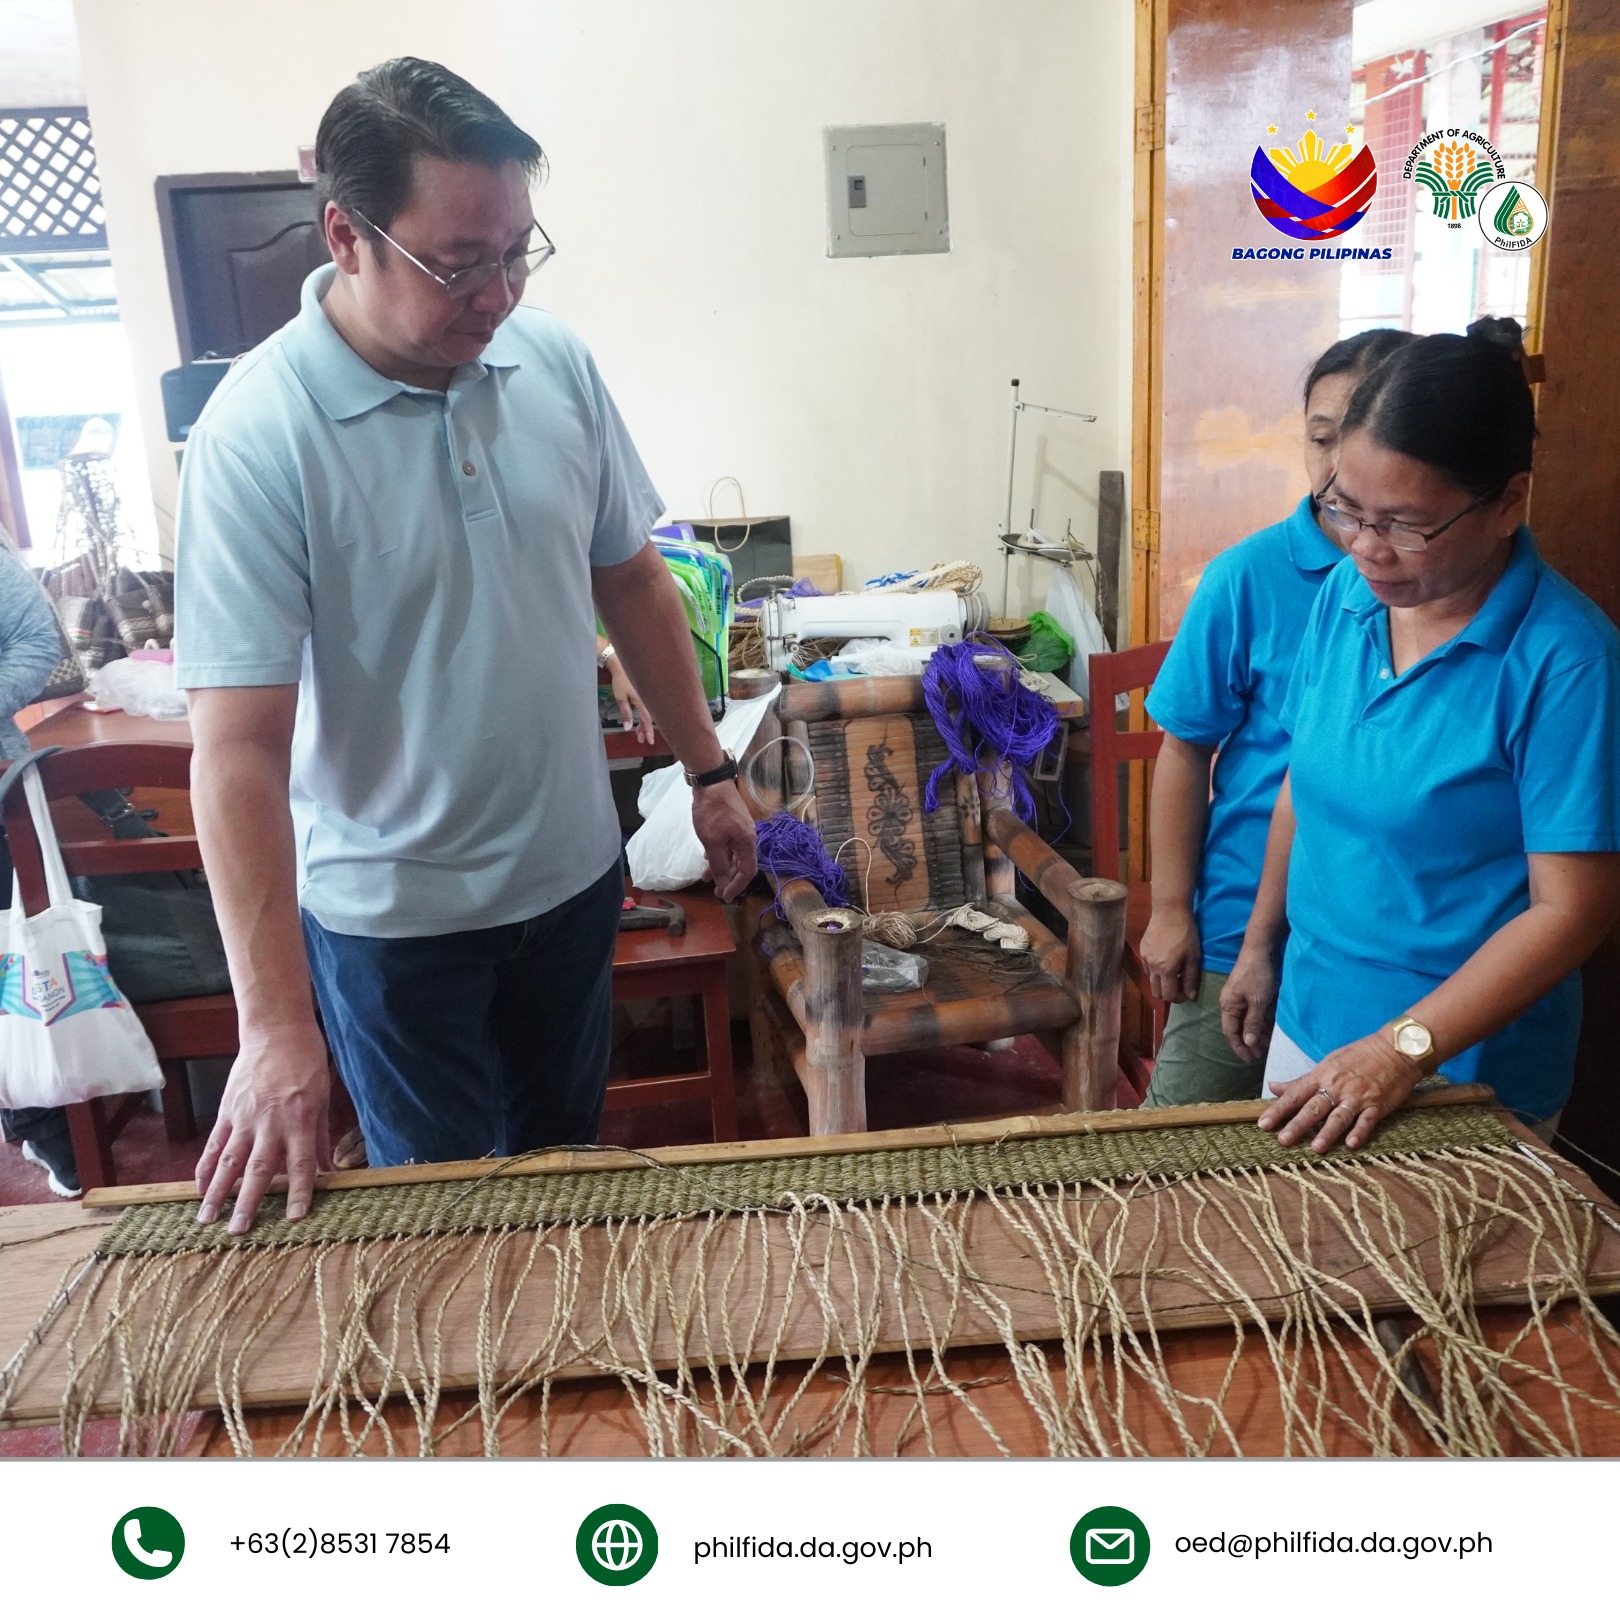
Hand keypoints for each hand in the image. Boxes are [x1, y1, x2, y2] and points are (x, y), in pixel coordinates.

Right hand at [195, 1026, 331, 1233]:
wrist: (277, 1031)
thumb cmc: (307, 1063)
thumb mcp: (323, 1097)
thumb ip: (321, 1137)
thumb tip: (327, 1172)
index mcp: (300, 1119)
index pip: (301, 1163)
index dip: (298, 1191)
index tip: (294, 1218)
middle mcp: (270, 1122)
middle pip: (258, 1169)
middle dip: (248, 1202)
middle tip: (238, 1231)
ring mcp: (244, 1117)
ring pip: (228, 1161)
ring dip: (216, 1193)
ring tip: (207, 1220)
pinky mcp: (227, 1111)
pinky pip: (214, 1144)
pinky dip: (205, 1168)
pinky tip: (198, 1188)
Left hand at [607, 657, 655, 746]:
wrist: (621, 665)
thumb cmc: (620, 681)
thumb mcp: (620, 698)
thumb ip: (626, 713)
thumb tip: (628, 728)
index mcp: (643, 701)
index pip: (648, 720)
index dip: (648, 731)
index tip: (649, 741)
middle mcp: (647, 700)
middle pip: (649, 719)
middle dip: (645, 730)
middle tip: (640, 740)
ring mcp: (646, 697)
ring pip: (648, 714)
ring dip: (643, 725)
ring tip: (638, 734)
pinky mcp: (644, 695)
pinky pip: (646, 709)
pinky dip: (643, 717)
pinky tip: (638, 722)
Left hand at [691, 780, 758, 900]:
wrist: (711, 781)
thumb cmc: (712, 812)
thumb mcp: (712, 842)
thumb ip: (719, 864)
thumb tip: (724, 883)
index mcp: (747, 843)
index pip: (748, 872)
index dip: (737, 886)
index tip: (725, 896)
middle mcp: (748, 838)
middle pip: (742, 865)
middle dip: (729, 879)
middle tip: (716, 891)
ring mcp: (741, 830)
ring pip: (734, 855)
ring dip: (722, 868)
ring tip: (707, 877)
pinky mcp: (733, 824)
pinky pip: (729, 846)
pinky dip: (720, 855)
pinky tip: (708, 858)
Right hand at [1140, 905, 1200, 1002]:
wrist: (1169, 911)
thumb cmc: (1186, 933)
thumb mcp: (1193, 957)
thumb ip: (1191, 978)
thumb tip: (1190, 996)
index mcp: (1166, 970)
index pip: (1169, 995)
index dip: (1179, 999)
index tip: (1186, 993)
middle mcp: (1152, 967)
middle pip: (1156, 992)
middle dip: (1168, 994)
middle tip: (1179, 986)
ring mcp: (1145, 958)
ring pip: (1151, 980)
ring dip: (1161, 981)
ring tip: (1173, 971)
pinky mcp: (1142, 950)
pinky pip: (1148, 968)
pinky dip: (1156, 970)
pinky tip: (1165, 960)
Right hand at [1219, 945, 1277, 1062]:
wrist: (1261, 949)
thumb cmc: (1257, 975)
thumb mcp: (1257, 1002)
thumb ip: (1252, 1023)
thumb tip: (1248, 1042)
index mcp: (1228, 1006)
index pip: (1230, 1032)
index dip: (1239, 1047)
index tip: (1249, 1059)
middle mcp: (1232, 1004)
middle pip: (1239, 1028)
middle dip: (1249, 1043)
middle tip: (1260, 1056)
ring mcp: (1242, 998)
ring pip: (1248, 1021)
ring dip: (1257, 1034)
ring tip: (1268, 1046)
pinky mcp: (1252, 993)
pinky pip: (1255, 1013)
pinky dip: (1261, 1022)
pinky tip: (1270, 1030)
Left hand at [1257, 1031, 1425, 1150]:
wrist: (1395, 1049)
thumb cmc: (1358, 1055)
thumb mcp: (1327, 1063)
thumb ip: (1300, 1080)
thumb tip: (1273, 1086)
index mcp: (1321, 1075)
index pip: (1295, 1094)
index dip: (1278, 1109)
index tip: (1264, 1124)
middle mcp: (1337, 1086)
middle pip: (1314, 1108)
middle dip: (1297, 1124)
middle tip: (1283, 1140)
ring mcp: (1358, 1096)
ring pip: (1339, 1116)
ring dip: (1328, 1132)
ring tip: (1316, 1148)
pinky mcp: (1378, 1104)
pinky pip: (1367, 1120)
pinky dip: (1360, 1131)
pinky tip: (1351, 1144)